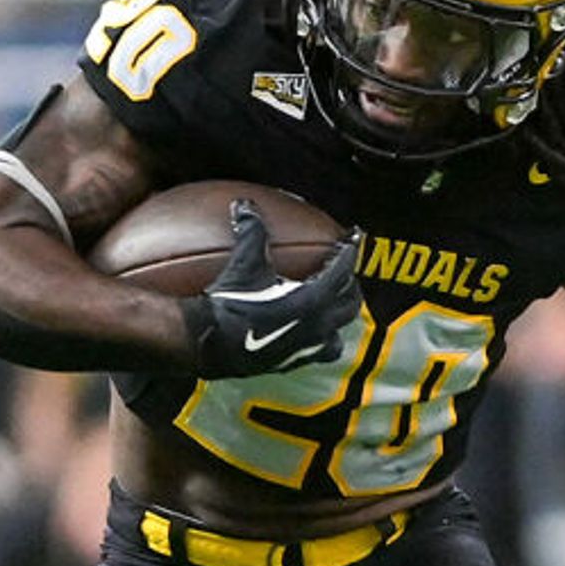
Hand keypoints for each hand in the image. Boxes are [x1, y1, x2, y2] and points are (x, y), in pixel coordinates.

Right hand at [181, 200, 362, 376]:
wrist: (211, 344)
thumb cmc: (231, 302)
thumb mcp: (244, 262)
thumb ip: (251, 230)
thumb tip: (245, 204)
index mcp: (314, 299)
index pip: (342, 269)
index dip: (349, 249)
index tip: (353, 237)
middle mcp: (318, 325)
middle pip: (349, 302)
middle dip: (350, 284)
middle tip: (343, 270)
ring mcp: (308, 347)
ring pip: (338, 332)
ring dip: (339, 316)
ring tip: (333, 305)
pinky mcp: (293, 361)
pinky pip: (318, 351)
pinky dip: (320, 338)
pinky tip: (308, 331)